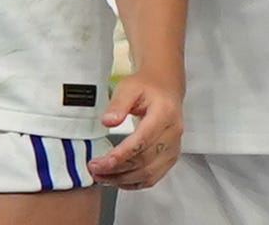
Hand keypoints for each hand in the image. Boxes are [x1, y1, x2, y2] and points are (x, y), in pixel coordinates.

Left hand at [92, 71, 183, 188]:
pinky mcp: (170, 156)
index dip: (123, 154)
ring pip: (150, 172)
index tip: (103, 162)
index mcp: (164, 115)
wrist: (166, 87)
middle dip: (118, 169)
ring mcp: (173, 147)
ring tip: (102, 177)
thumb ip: (118, 104)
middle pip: (145, 160)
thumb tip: (107, 122)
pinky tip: (118, 180)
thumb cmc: (147, 86)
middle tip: (95, 170)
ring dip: (125, 179)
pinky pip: (154, 176)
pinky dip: (136, 182)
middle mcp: (172, 134)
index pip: (143, 140)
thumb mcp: (128, 87)